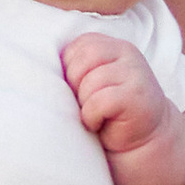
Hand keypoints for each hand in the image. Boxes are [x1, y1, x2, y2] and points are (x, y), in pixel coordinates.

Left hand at [63, 34, 184, 184]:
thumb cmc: (108, 112)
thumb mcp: (92, 81)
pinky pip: (99, 101)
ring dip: (85, 105)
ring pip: (89, 83)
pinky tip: (100, 123)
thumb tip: (40, 67)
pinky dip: (92, 117)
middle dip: (75, 87)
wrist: (144, 140)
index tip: (80, 91)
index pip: (75, 48)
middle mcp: (126, 52)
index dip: (69, 72)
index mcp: (111, 45)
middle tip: (87, 104)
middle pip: (80, 62)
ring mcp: (135, 72)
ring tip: (96, 115)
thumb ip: (77, 67)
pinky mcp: (136, 95)